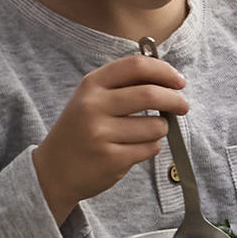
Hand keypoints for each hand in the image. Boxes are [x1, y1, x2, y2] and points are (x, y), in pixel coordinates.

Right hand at [33, 55, 184, 219]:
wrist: (53, 171)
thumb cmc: (80, 131)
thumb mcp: (91, 99)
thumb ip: (123, 86)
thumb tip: (169, 80)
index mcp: (91, 85)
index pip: (136, 66)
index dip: (164, 71)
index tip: (178, 81)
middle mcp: (94, 106)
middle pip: (151, 94)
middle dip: (175, 100)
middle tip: (182, 106)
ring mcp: (102, 134)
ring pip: (155, 125)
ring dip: (162, 128)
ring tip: (148, 132)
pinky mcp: (112, 159)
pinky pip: (150, 148)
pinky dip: (151, 147)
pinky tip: (134, 148)